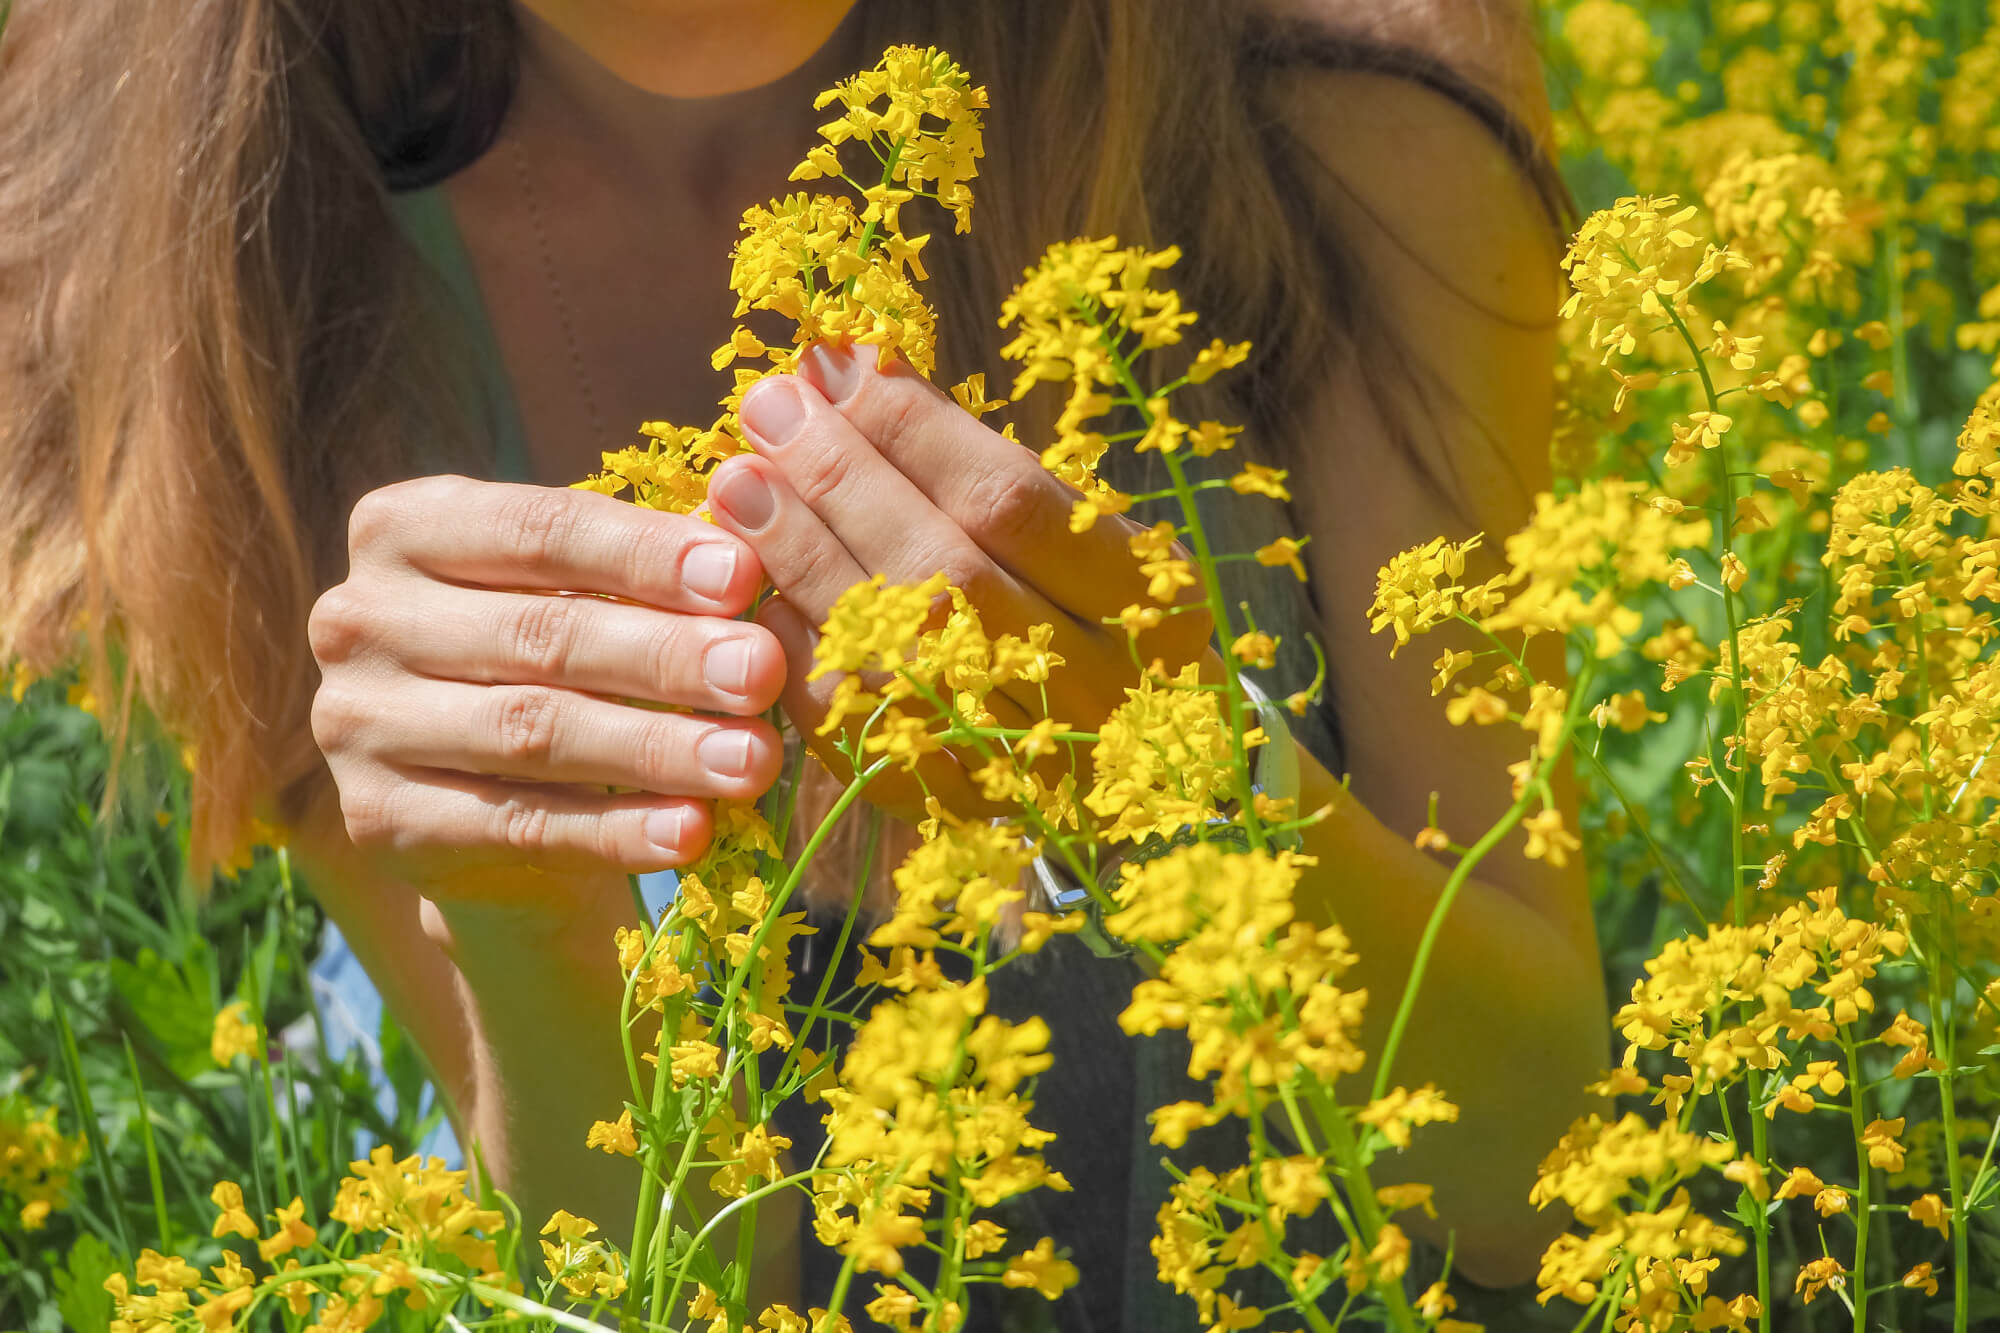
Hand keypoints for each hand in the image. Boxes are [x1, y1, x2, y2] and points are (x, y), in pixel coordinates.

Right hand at [308, 476, 786, 892]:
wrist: (489, 817)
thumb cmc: (562, 668)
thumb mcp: (589, 598)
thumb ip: (651, 569)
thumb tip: (760, 541)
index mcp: (404, 526)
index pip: (538, 528)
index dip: (644, 554)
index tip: (743, 576)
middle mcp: (359, 616)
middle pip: (540, 633)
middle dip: (666, 654)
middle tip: (764, 672)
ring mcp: (355, 723)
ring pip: (532, 732)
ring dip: (657, 747)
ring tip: (752, 760)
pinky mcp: (376, 821)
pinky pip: (520, 825)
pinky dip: (617, 832)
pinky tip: (694, 832)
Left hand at [705, 342, 1210, 818]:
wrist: (1150, 784)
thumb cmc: (1102, 621)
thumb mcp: (1093, 538)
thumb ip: (989, 472)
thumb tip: (857, 375)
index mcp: (1153, 603)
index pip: (1011, 500)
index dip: (912, 427)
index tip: (836, 362)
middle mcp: (1098, 691)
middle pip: (942, 575)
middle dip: (840, 480)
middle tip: (767, 409)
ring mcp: (1028, 761)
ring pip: (891, 656)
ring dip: (801, 560)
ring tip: (737, 483)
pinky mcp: (958, 809)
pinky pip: (859, 732)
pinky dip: (801, 654)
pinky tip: (754, 591)